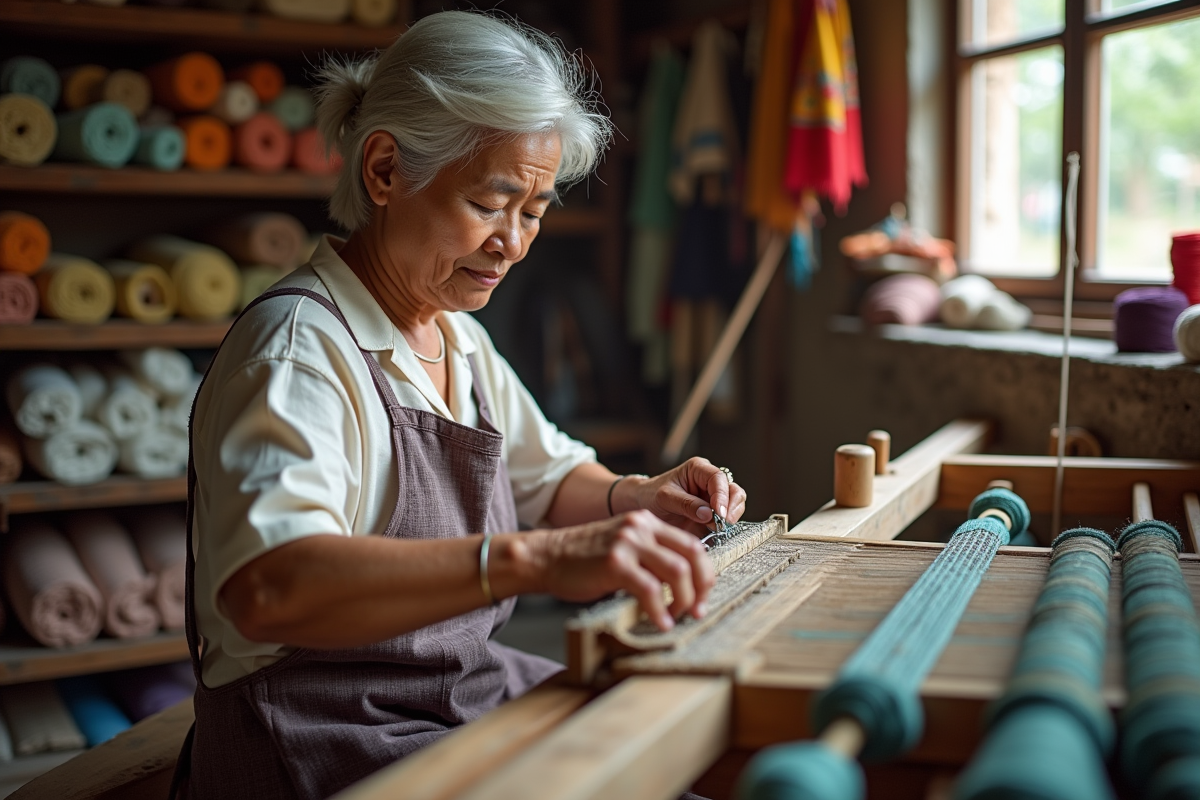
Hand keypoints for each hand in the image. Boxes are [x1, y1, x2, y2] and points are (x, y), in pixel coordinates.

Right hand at [530, 510, 714, 630]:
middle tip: (697, 610)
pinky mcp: (615, 562)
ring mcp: (628, 543)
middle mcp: (641, 527)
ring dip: (684, 599)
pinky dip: (660, 610)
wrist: (547, 557)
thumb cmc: (584, 559)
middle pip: (692, 555)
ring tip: (678, 617)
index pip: (692, 544)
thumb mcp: (623, 548)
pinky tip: (661, 622)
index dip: (704, 573)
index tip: (702, 596)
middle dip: (701, 587)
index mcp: (647, 523)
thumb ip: (650, 558)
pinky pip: (650, 589)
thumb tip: (681, 586)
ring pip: (677, 571)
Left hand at [617, 458, 746, 536]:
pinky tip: (718, 532)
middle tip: (724, 522)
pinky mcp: (714, 513)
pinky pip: (728, 518)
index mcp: (698, 469)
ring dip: (732, 516)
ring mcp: (713, 498)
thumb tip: (709, 514)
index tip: (719, 513)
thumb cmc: (652, 495)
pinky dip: (727, 525)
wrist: (644, 506)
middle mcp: (710, 481)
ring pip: (735, 503)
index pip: (718, 478)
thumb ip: (686, 504)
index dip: (722, 495)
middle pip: (733, 490)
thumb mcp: (665, 498)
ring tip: (719, 528)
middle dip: (732, 506)